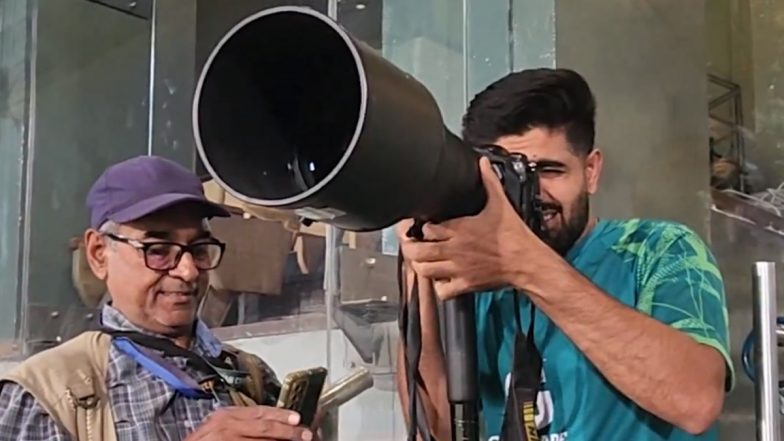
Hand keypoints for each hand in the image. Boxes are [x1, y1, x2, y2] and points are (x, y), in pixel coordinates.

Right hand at [185, 406, 313, 440]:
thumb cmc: (205, 440)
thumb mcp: (220, 426)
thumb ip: (242, 422)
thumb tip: (272, 425)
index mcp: (226, 415)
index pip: (259, 412)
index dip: (280, 415)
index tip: (297, 418)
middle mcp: (226, 426)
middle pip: (263, 427)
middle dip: (287, 431)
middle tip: (305, 434)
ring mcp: (226, 440)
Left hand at [398, 157, 544, 298]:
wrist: (528, 261)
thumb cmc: (514, 235)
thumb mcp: (500, 203)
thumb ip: (489, 181)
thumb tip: (484, 162)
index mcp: (460, 228)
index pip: (426, 228)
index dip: (420, 228)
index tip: (421, 227)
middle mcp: (455, 249)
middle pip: (417, 251)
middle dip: (410, 248)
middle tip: (412, 245)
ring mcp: (458, 269)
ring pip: (424, 271)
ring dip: (420, 266)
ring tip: (423, 261)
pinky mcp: (465, 285)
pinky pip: (442, 291)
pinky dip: (438, 287)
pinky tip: (442, 279)